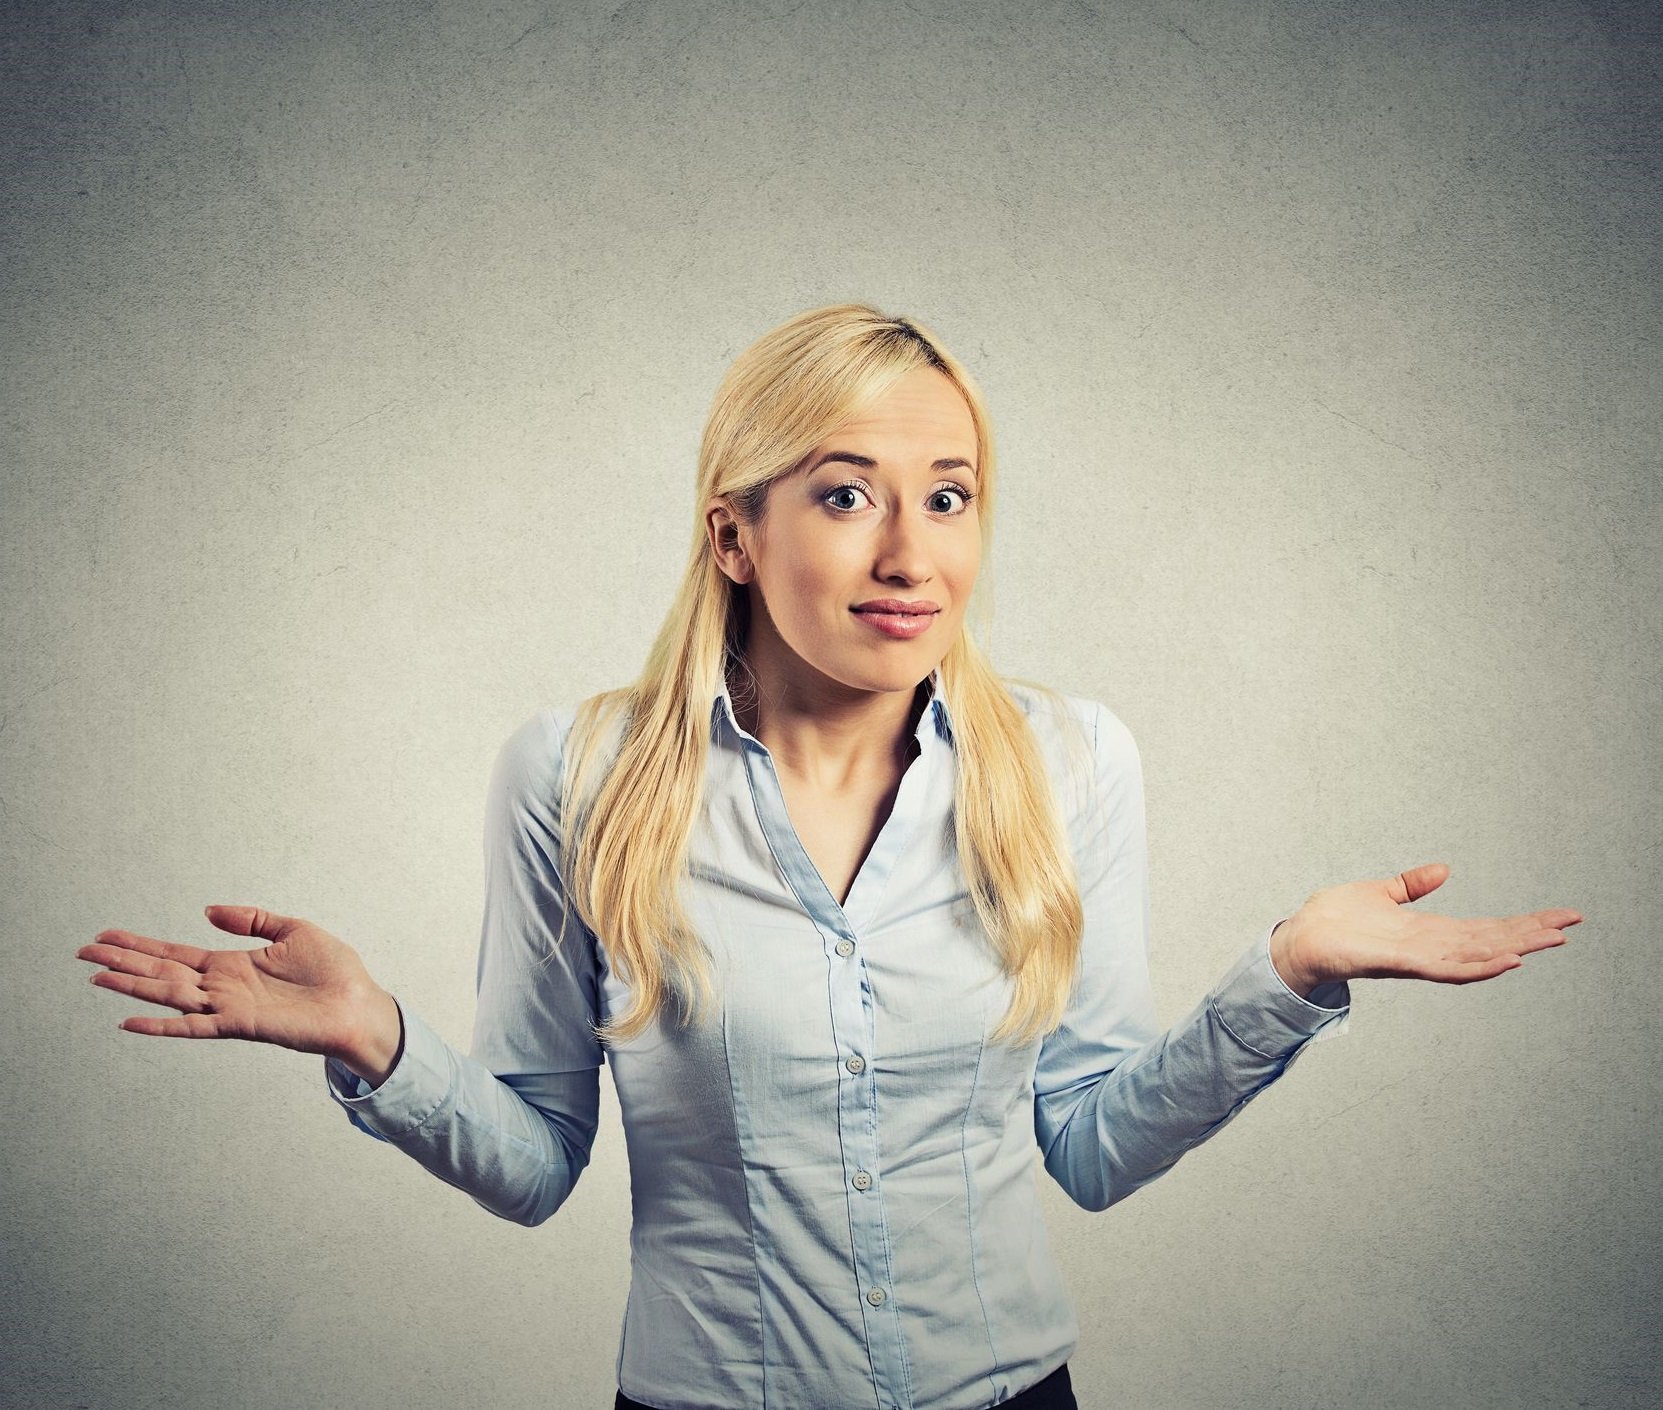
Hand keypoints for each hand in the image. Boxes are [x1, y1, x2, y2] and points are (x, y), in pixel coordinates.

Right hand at [78, 905, 402, 1081]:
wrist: (360, 1003)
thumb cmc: (334, 971)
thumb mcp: (292, 930)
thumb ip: (251, 919)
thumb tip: (208, 911)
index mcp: (232, 964)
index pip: (175, 953)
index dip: (141, 944)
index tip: (107, 936)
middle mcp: (223, 987)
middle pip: (161, 971)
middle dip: (123, 962)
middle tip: (83, 953)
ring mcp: (228, 1007)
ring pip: (169, 994)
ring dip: (132, 986)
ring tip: (96, 977)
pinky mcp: (241, 1024)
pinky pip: (193, 1026)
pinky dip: (161, 1025)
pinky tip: (130, 1021)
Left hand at [1270, 862, 1582, 995]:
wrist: (1300, 937)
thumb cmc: (1335, 919)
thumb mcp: (1380, 892)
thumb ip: (1412, 885)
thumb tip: (1444, 869)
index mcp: (1430, 931)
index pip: (1487, 927)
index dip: (1523, 922)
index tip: (1560, 916)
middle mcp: (1432, 947)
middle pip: (1493, 940)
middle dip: (1532, 933)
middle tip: (1572, 925)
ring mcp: (1419, 958)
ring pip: (1479, 955)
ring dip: (1516, 947)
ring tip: (1553, 940)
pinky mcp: (1401, 963)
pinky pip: (1447, 969)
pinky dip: (1479, 967)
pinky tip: (1508, 961)